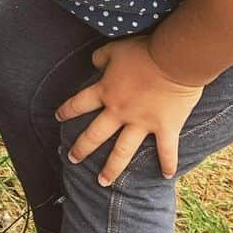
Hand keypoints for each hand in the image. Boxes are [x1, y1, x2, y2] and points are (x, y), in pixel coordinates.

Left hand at [55, 37, 206, 185]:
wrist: (174, 59)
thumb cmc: (143, 52)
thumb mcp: (114, 50)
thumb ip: (100, 58)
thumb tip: (94, 64)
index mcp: (105, 92)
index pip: (79, 104)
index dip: (66, 110)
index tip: (58, 117)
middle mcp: (119, 112)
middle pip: (95, 134)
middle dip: (82, 148)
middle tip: (72, 159)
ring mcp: (142, 123)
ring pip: (122, 151)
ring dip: (112, 168)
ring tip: (103, 182)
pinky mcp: (165, 128)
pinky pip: (166, 150)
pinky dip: (167, 164)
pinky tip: (165, 176)